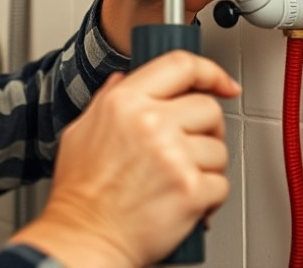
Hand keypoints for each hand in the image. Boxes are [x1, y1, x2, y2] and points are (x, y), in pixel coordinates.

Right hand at [9, 51, 239, 266]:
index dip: (209, 72)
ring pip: (219, 149)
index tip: (222, 84)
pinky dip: (208, 197)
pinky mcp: (190, 189)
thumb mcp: (80, 132)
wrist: (84, 237)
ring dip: (205, 167)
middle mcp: (150, 122)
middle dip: (206, 130)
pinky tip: (181, 200)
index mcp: (123, 103)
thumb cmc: (80, 192)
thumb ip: (106, 100)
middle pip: (208, 108)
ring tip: (176, 180)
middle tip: (189, 148)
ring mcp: (173, 155)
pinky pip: (221, 184)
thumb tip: (123, 80)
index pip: (180, 66)